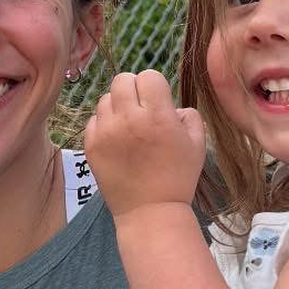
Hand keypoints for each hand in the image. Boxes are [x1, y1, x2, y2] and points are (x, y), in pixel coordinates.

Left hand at [84, 69, 204, 218]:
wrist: (150, 211)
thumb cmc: (178, 177)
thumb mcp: (197, 143)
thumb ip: (189, 113)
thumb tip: (171, 104)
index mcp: (158, 116)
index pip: (148, 76)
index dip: (155, 86)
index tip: (158, 100)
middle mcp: (129, 119)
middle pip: (122, 80)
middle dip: (134, 89)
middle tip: (141, 107)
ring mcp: (106, 132)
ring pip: (106, 98)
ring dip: (118, 106)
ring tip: (129, 126)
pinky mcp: (91, 145)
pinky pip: (94, 119)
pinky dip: (104, 124)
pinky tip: (117, 140)